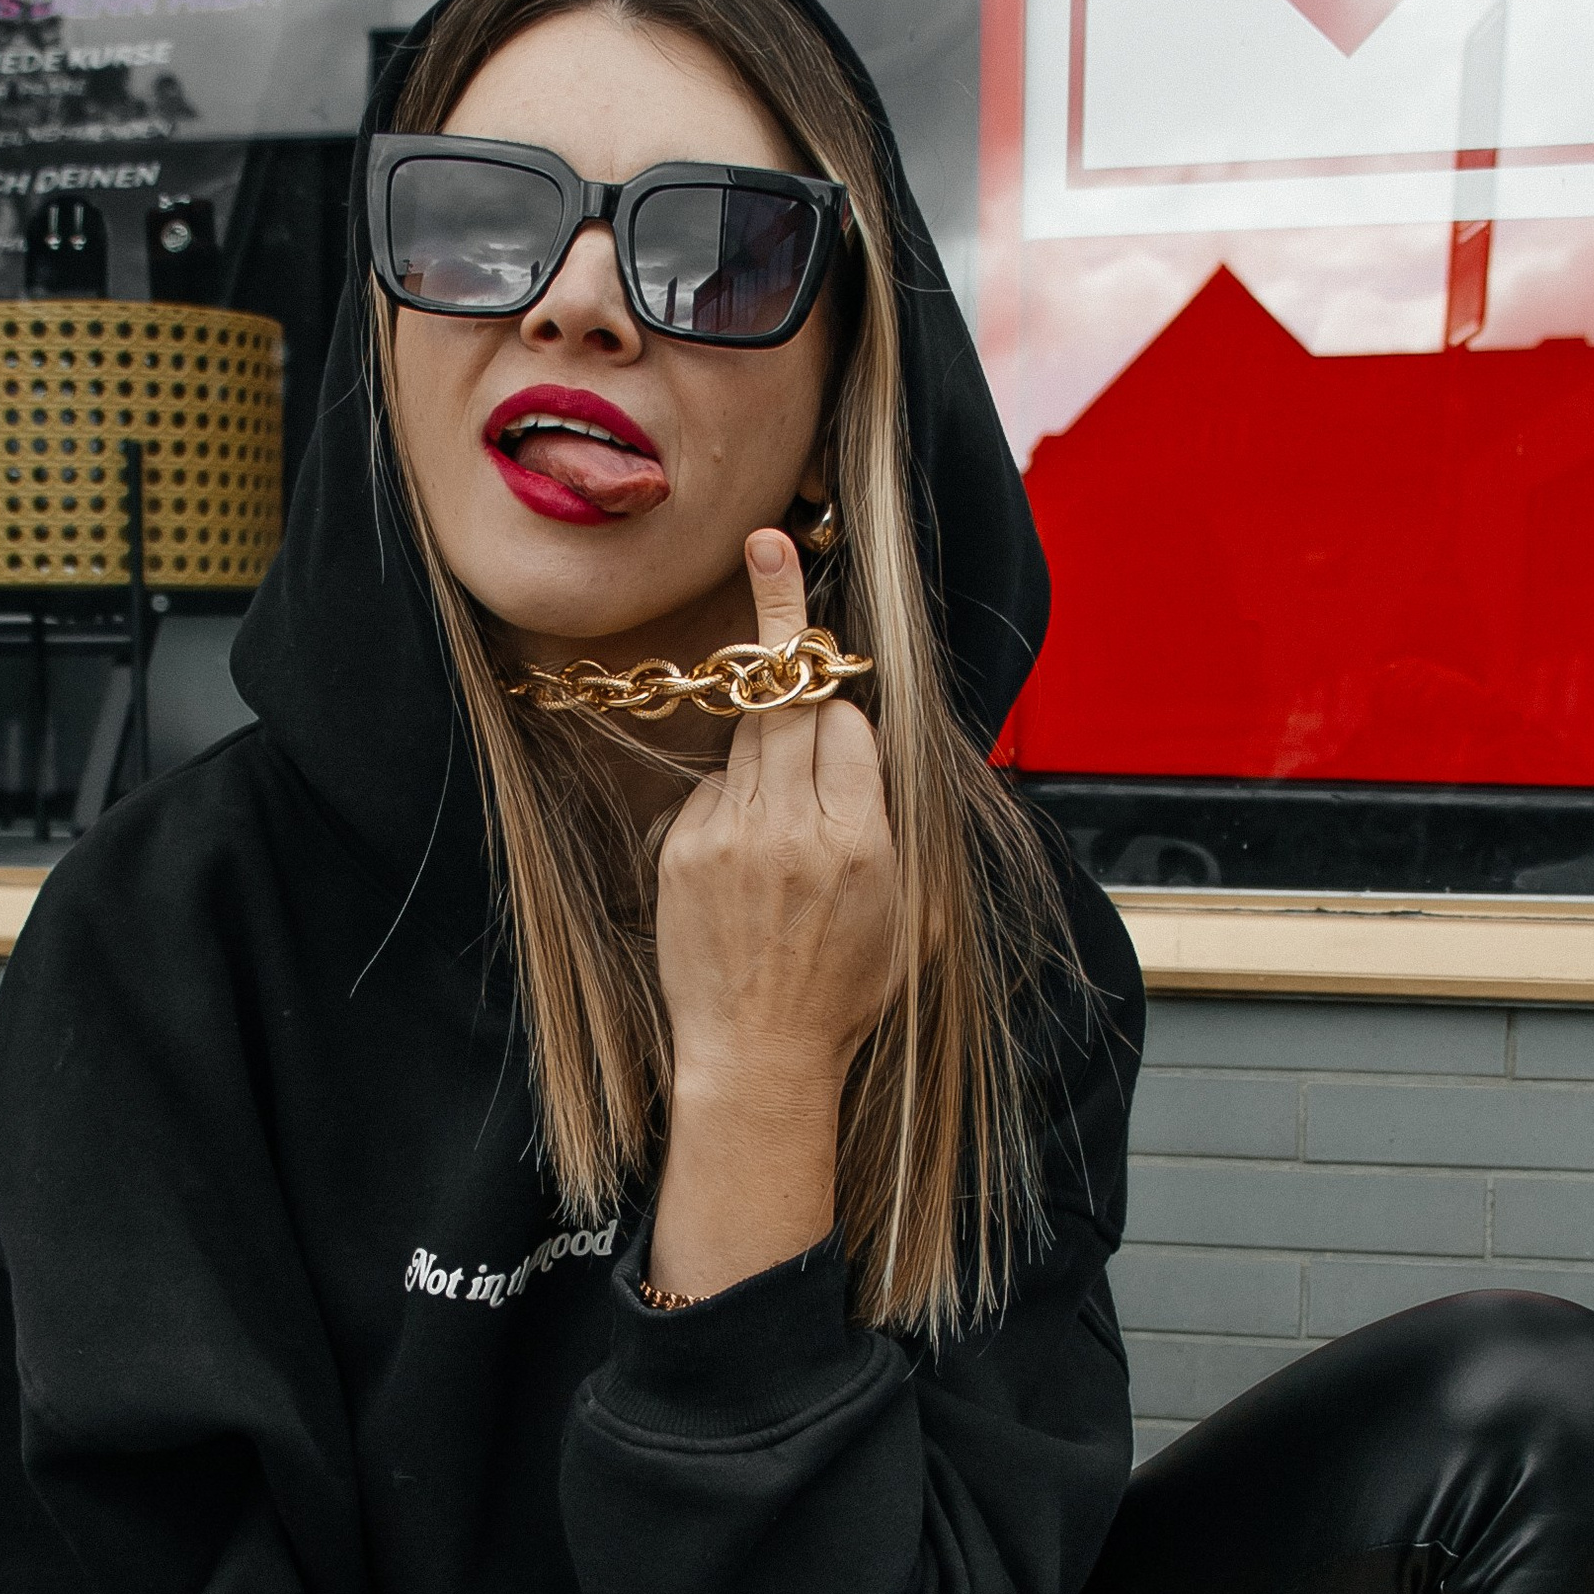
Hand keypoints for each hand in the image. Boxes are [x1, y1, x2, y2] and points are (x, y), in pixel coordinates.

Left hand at [653, 529, 899, 1105]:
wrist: (758, 1053)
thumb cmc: (846, 991)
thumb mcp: (912, 912)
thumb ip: (905, 825)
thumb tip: (891, 751)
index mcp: (859, 840)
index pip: (848, 721)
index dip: (844, 699)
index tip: (835, 659)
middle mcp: (791, 829)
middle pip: (791, 701)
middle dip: (784, 624)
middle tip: (768, 540)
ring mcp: (729, 838)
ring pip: (749, 737)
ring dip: (765, 727)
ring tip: (775, 745)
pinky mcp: (681, 851)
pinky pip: (714, 791)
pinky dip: (733, 799)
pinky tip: (745, 858)